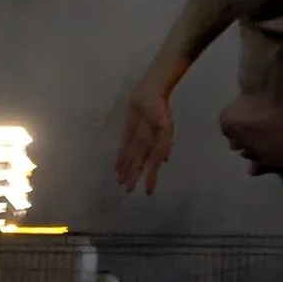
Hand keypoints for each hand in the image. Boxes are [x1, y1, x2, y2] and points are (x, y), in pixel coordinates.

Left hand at [115, 79, 172, 194]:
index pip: (153, 165)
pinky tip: (116, 167)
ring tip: (120, 183)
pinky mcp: (128, 132)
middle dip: (133, 177)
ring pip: (130, 158)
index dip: (151, 178)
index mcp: (157, 144)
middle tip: (127, 191)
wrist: (150, 89)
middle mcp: (147, 144)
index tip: (148, 192)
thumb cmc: (159, 104)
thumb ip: (164, 137)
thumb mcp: (164, 120)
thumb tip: (165, 157)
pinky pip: (123, 148)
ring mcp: (137, 138)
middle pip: (139, 164)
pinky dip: (120, 158)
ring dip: (125, 170)